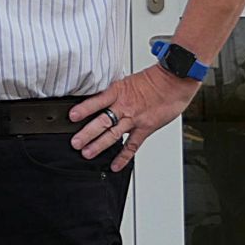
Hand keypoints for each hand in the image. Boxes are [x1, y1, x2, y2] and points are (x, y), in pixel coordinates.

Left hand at [70, 66, 197, 171]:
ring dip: (99, 145)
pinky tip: (115, 165)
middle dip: (87, 133)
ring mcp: (134, 119)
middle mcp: (124, 107)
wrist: (174, 82)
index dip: (83, 109)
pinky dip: (123, 156)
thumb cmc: (153, 80)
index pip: (96, 101)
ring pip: (114, 134)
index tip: (70, 117)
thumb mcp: (127, 81)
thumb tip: (100, 99)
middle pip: (102, 121)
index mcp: (117, 92)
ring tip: (86, 153)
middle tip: (75, 143)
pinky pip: (133, 145)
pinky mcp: (145, 128)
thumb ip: (114, 93)